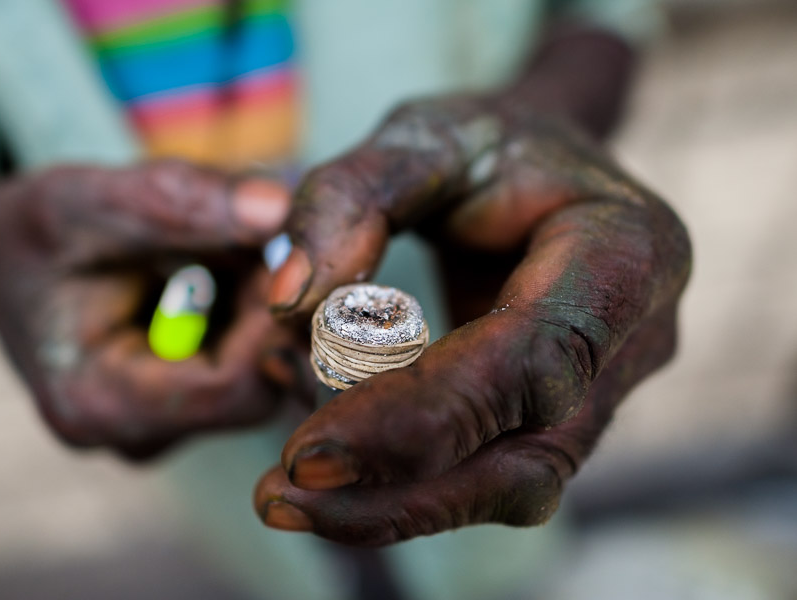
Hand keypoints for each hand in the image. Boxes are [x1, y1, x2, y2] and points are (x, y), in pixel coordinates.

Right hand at [0, 160, 309, 457]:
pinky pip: (244, 365)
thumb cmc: (26, 235)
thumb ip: (175, 202)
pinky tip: (220, 270)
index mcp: (96, 405)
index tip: (284, 250)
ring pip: (258, 375)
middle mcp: (134, 436)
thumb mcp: (82, 201)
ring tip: (228, 246)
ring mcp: (161, 428)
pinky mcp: (180, 409)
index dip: (271, 318)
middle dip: (270, 308)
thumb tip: (277, 207)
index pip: (231, 388)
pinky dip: (247, 312)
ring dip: (261, 305)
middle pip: (255, 387)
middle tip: (263, 238)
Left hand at [255, 94, 691, 544]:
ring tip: (285, 493)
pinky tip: (324, 453)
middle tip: (280, 499)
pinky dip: (400, 479)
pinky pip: (485, 472)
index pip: (531, 362)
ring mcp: (603, 390)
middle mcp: (634, 340)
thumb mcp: (422, 133)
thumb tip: (286, 299)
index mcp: (626, 254)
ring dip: (391, 504)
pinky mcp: (558, 417)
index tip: (308, 453)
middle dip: (398, 494)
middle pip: (528, 457)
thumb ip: (351, 196)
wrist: (545, 166)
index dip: (422, 419)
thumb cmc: (492, 143)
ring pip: (506, 485)